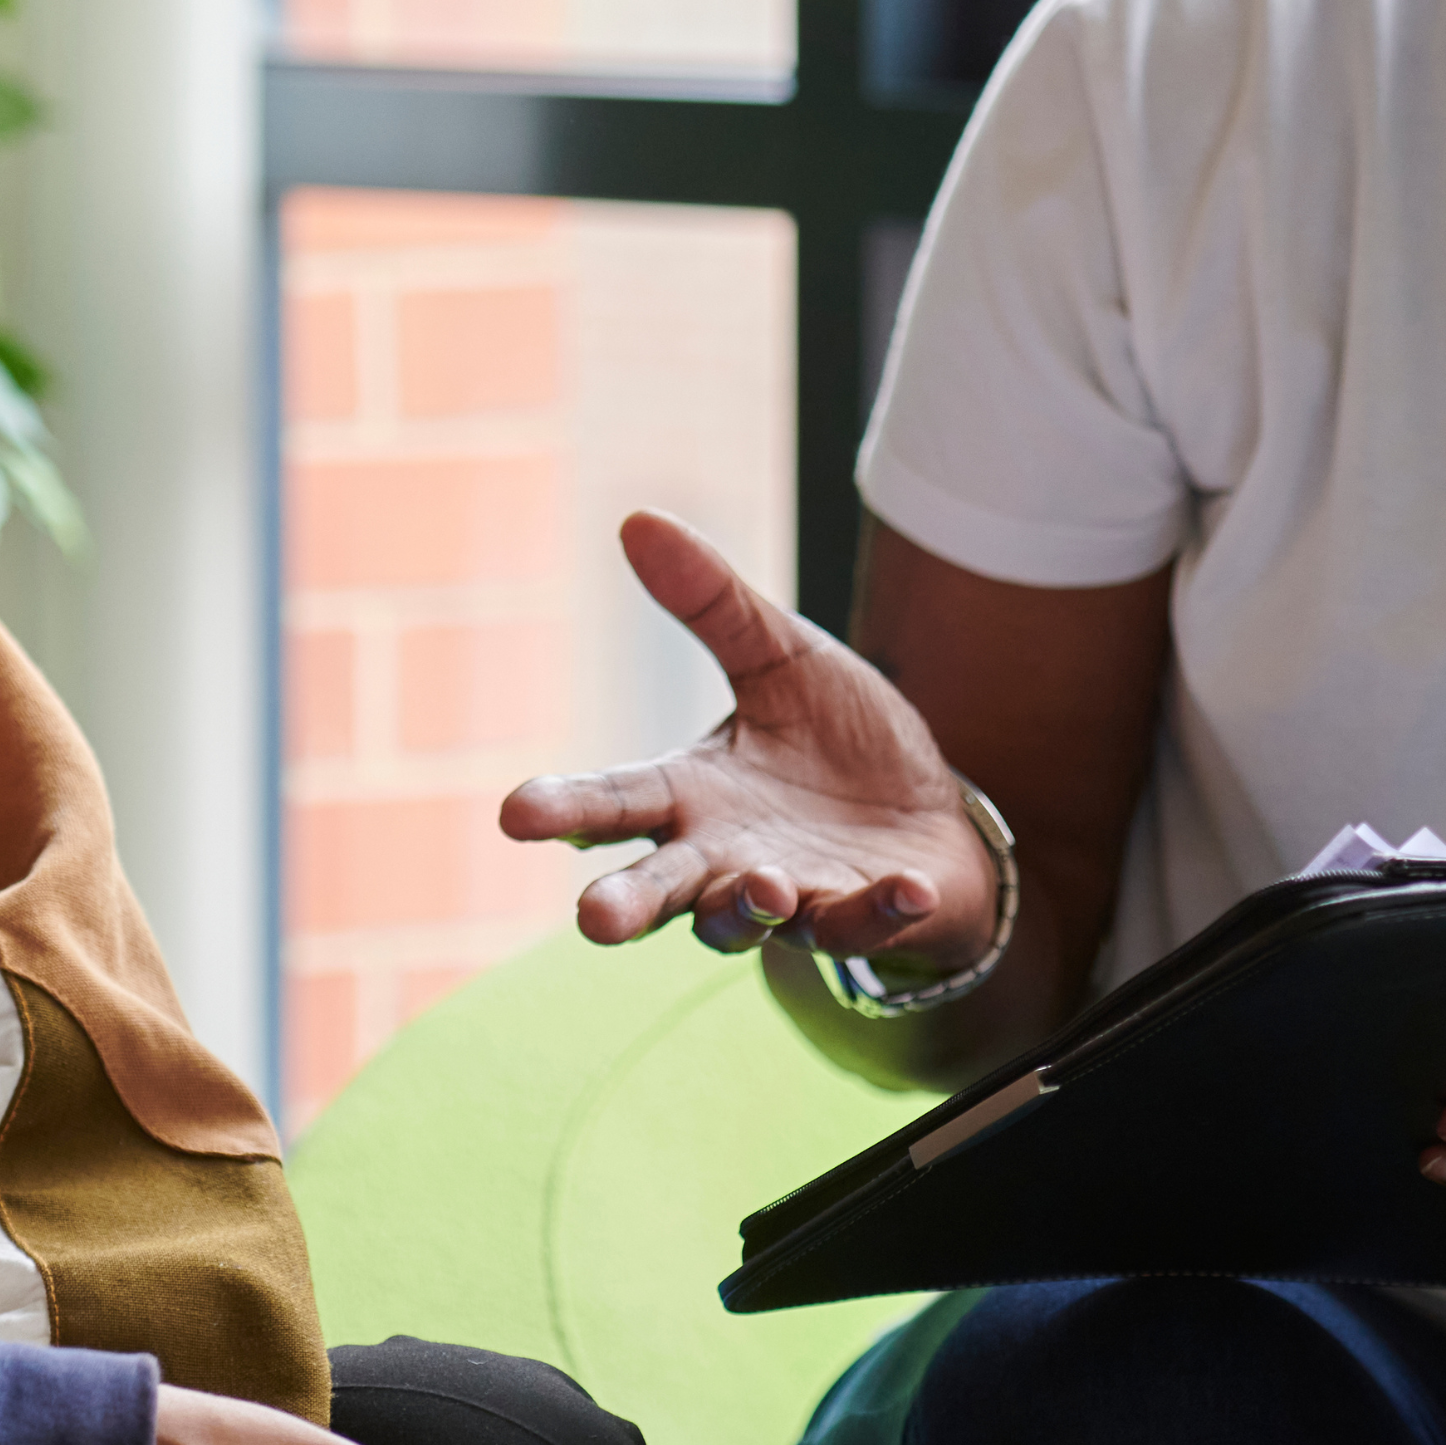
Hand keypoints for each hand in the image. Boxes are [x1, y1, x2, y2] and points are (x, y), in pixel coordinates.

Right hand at [498, 512, 995, 968]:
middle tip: (594, 919)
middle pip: (660, 888)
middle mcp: (722, 857)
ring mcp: (790, 898)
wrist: (929, 810)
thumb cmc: (837, 739)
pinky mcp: (860, 916)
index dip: (565, 809)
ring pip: (747, 920)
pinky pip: (860, 925)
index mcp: (690, 793)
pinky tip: (902, 887)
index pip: (614, 801)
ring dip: (748, 908)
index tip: (516, 815)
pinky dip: (878, 912)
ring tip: (761, 886)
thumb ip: (711, 604)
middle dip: (627, 904)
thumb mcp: (778, 658)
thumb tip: (636, 519)